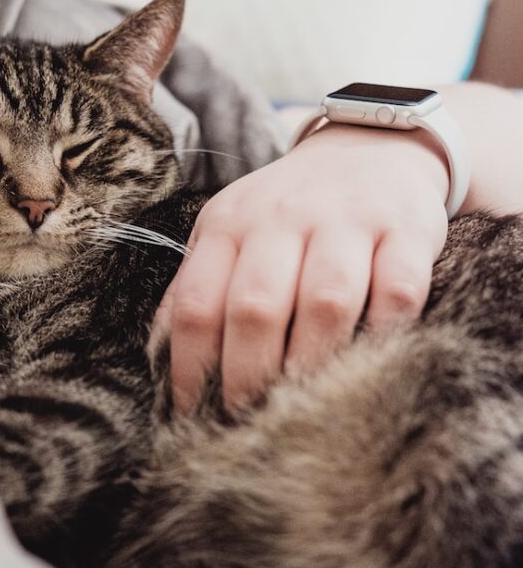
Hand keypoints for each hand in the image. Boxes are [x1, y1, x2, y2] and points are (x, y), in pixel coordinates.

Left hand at [151, 123, 449, 412]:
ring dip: (312, 364)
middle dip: (247, 376)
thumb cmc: (288, 208)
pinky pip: (397, 291)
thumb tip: (161, 357)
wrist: (369, 146)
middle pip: (255, 307)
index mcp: (229, 225)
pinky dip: (384, 333)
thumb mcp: (230, 231)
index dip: (188, 368)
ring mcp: (347, 221)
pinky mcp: (405, 230)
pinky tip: (370, 362)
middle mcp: (282, 218)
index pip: (196, 303)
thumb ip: (197, 285)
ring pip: (325, 302)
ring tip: (303, 407)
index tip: (191, 414)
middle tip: (248, 420)